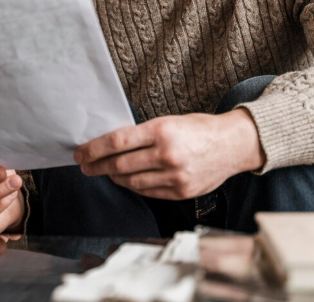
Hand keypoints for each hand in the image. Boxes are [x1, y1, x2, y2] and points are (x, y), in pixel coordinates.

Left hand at [74, 110, 263, 199]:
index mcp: (162, 131)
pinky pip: (147, 192)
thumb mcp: (169, 121)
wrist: (233, 145)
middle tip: (84, 165)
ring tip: (103, 172)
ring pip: (131, 181)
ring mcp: (174, 176)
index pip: (117, 142)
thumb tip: (111, 144)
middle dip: (96, 166)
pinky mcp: (181, 192)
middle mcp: (167, 155)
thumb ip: (142, 133)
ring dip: (112, 177)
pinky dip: (132, 186)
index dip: (94, 149)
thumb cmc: (199, 129)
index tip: (80, 152)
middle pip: (120, 165)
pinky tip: (125, 180)